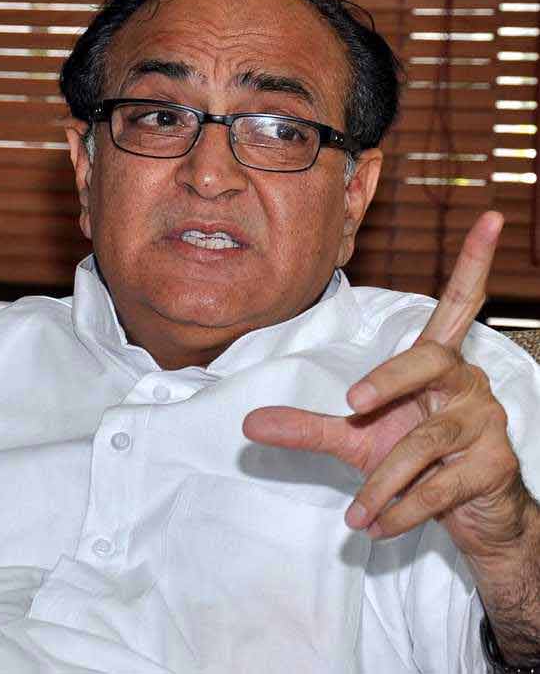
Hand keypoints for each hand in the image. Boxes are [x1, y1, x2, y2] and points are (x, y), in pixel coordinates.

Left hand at [244, 211, 537, 558]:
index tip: (491, 216)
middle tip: (352, 408)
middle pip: (431, 362)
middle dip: (390, 382)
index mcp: (436, 365)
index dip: (473, 262)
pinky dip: (402, 510)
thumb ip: (309, 425)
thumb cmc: (410, 461)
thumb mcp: (356, 439)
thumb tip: (248, 423)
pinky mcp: (495, 466)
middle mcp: (466, 383)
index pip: (459, 305)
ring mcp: (486, 423)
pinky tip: (377, 526)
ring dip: (383, 481)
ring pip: (427, 443)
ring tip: (356, 513)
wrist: (465, 515)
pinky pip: (441, 486)